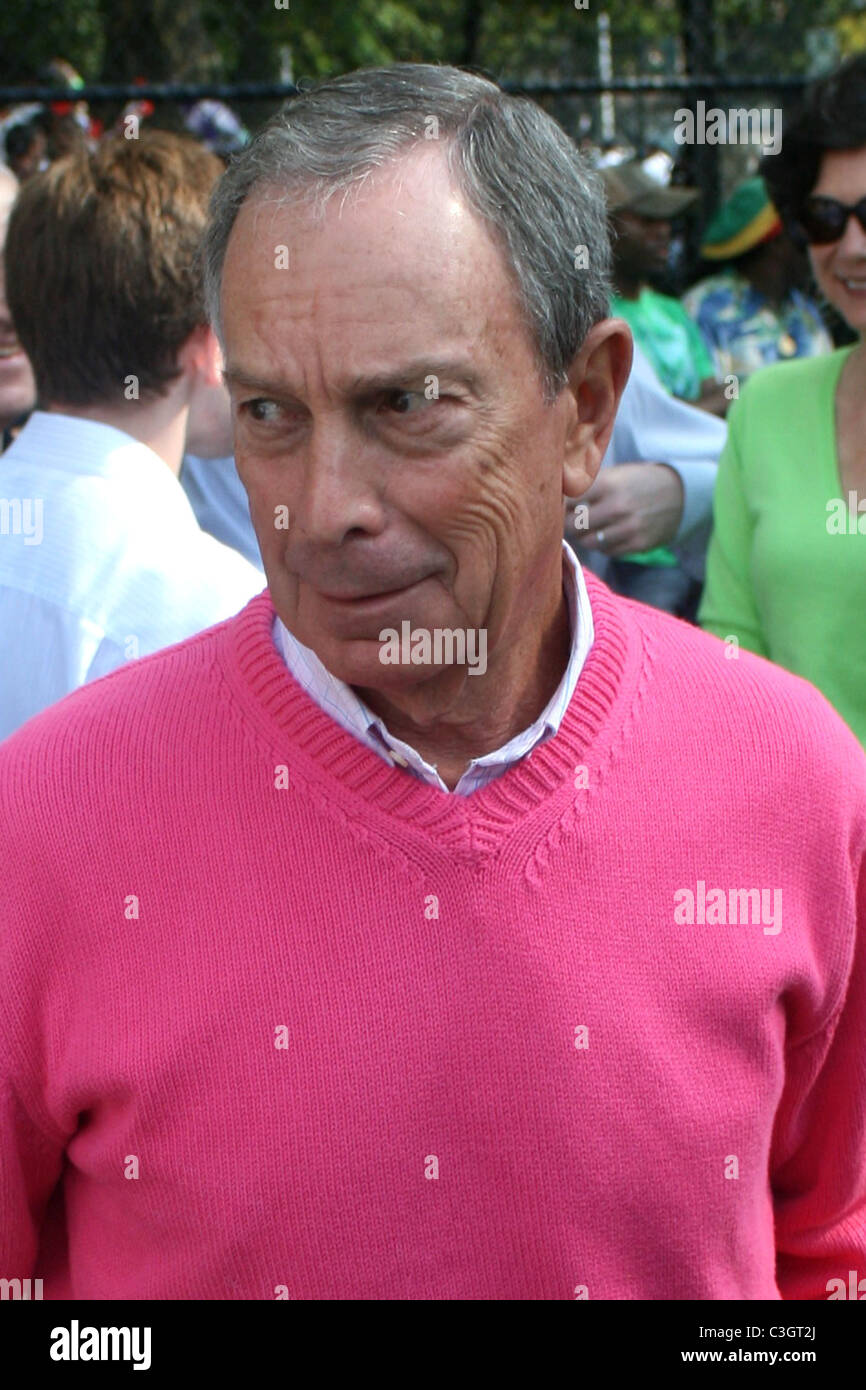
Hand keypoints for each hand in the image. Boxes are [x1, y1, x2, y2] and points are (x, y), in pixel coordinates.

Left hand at [566, 463, 683, 555]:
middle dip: (567, 524)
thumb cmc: (638, 482)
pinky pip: (607, 552)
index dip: (560, 505)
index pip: (568, 501)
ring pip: (588, 542)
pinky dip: (603, 545)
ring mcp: (629, 528)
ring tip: (588, 528)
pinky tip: (607, 534)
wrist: (681, 494)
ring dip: (584, 537)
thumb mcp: (615, 474)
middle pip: (573, 525)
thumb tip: (553, 498)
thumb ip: (587, 486)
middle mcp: (618, 507)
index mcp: (608, 484)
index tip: (559, 506)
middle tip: (569, 521)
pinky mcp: (639, 544)